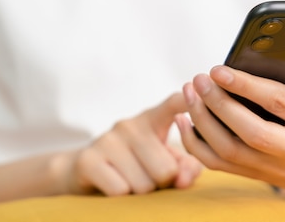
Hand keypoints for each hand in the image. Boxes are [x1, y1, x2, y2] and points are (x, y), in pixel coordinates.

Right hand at [57, 93, 201, 195]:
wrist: (87, 169)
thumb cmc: (140, 164)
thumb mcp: (168, 161)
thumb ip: (186, 168)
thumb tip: (183, 180)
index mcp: (154, 118)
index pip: (174, 103)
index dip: (188, 101)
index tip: (197, 89)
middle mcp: (131, 124)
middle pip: (166, 170)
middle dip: (163, 183)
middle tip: (150, 174)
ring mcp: (108, 139)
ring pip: (144, 185)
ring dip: (142, 191)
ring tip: (132, 178)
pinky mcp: (88, 159)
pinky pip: (120, 190)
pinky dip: (122, 196)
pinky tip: (114, 182)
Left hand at [176, 45, 284, 200]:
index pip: (278, 102)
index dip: (246, 85)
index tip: (220, 69)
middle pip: (248, 130)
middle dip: (218, 103)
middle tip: (199, 78)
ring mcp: (273, 167)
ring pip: (229, 149)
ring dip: (202, 120)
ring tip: (190, 92)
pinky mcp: (254, 175)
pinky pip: (218, 164)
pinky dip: (195, 145)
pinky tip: (184, 120)